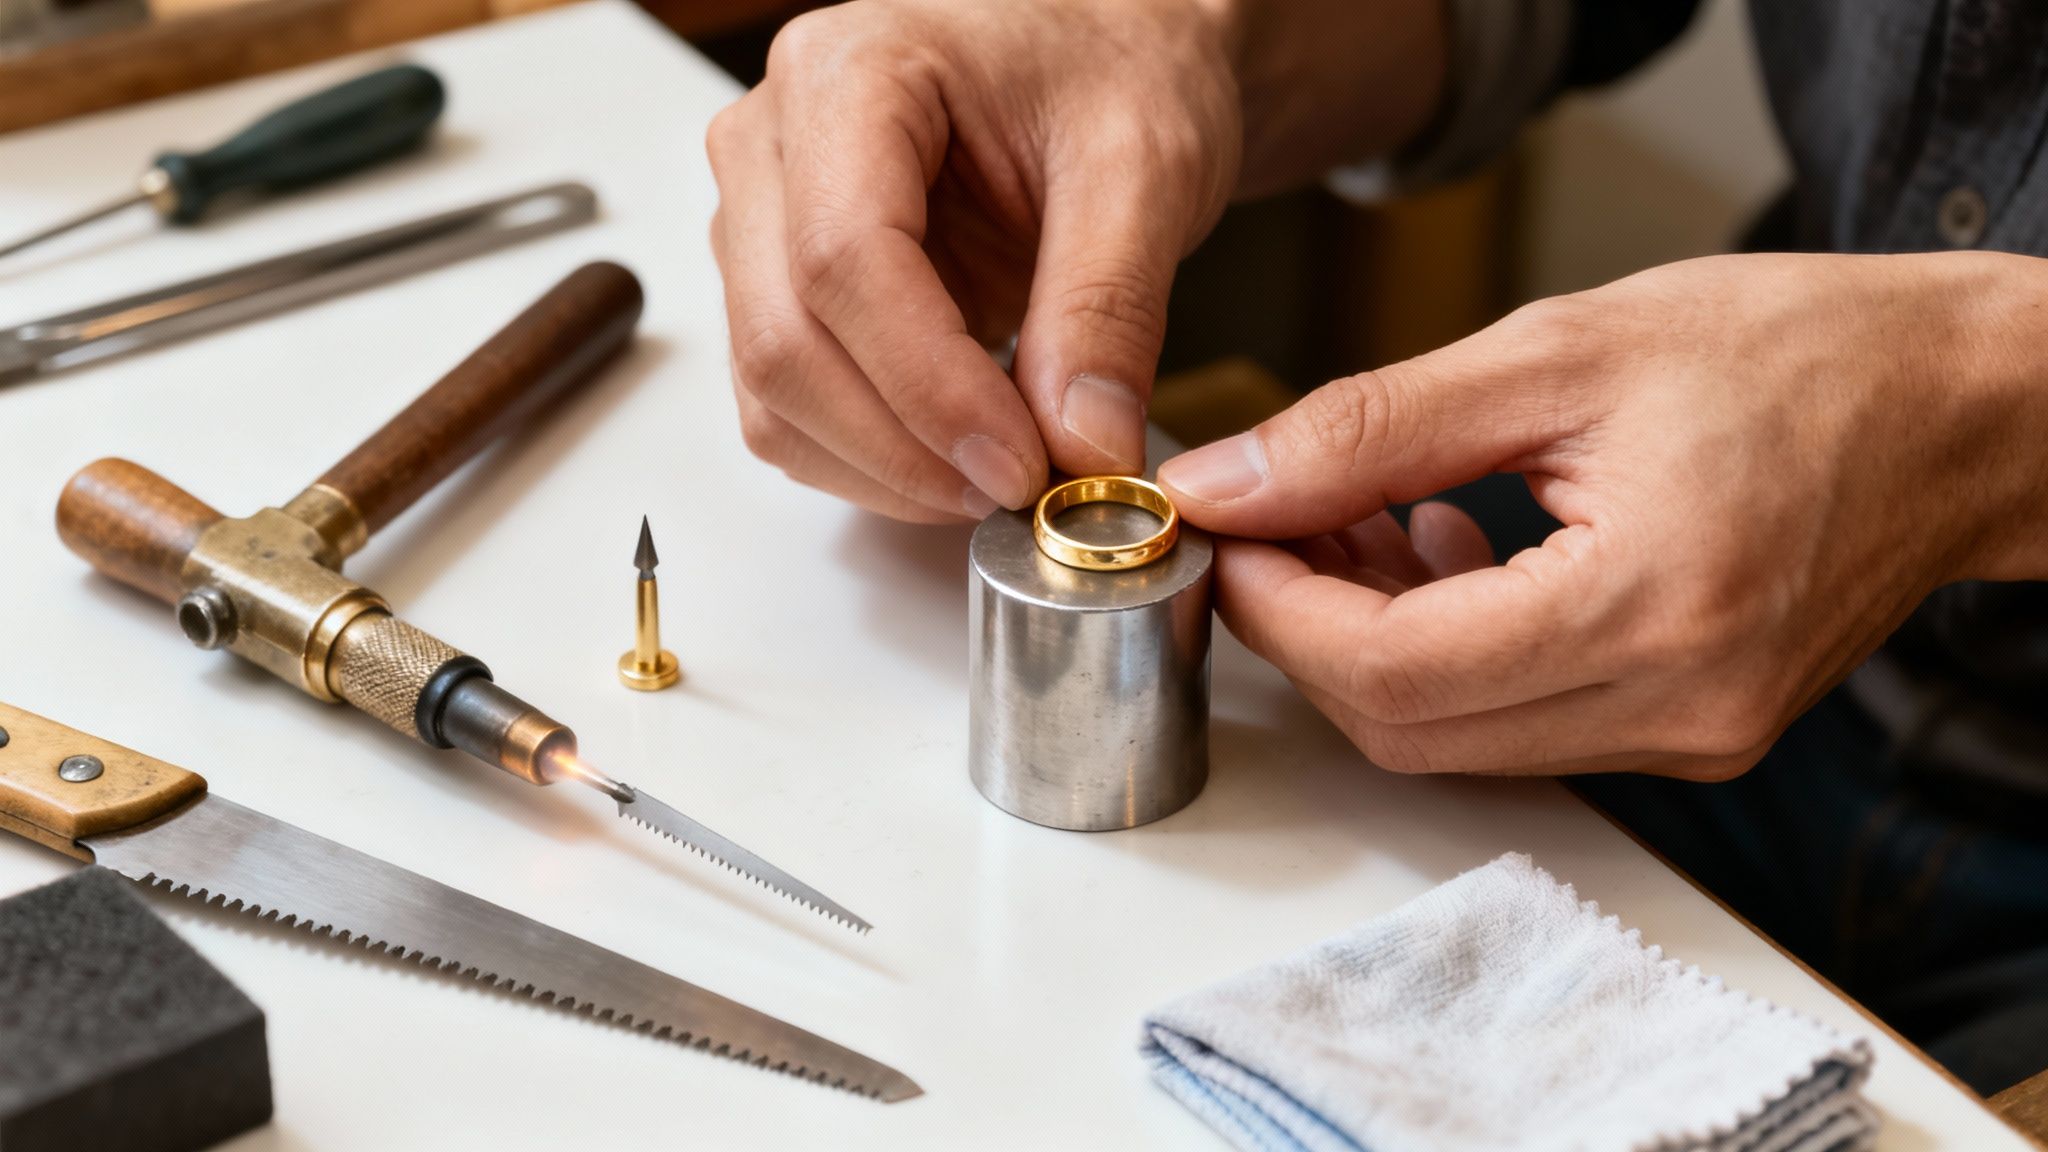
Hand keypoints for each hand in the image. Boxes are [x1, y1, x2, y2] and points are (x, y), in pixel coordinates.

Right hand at [707, 0, 1445, 521]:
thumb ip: (1110, 306)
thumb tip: (1081, 445)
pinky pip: (789, 415)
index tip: (1021, 461)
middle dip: (907, 447)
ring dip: (886, 471)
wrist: (1102, 64)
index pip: (843, 258)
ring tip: (1006, 476)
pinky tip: (960, 461)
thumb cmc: (1112, 71)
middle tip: (1025, 488)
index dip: (928, 387)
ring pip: (774, 395)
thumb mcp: (1147, 167)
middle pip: (787, 340)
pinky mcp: (779, 295)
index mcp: (850, 76)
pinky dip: (871, 466)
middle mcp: (772, 145)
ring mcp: (761, 225)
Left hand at [1159, 252, 2047, 778]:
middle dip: (1309, 626)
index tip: (1231, 525)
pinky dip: (1446, 651)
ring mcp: (1690, 739)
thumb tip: (1226, 482)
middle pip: (1406, 728)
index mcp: (1651, 608)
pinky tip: (1444, 543)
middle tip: (1280, 515)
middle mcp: (1677, 709)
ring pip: (1452, 737)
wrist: (1956, 408)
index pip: (1390, 673)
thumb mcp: (1559, 353)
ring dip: (1371, 638)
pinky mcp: (1691, 736)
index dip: (1277, 608)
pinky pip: (1518, 724)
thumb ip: (1372, 426)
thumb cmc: (1791, 353)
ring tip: (1365, 510)